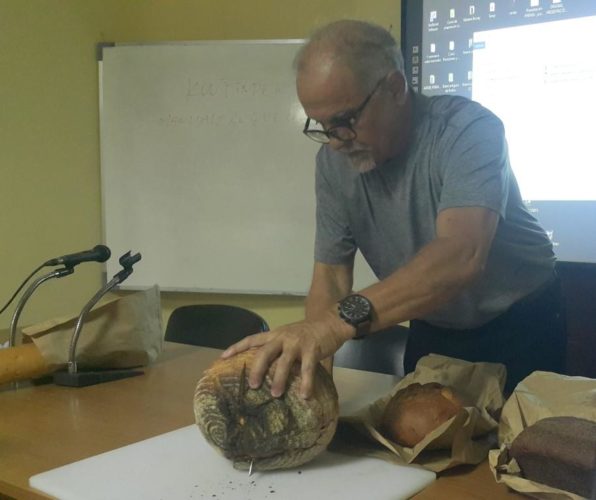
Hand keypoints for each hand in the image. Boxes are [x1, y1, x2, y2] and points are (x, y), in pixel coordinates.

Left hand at [221, 311, 353, 398]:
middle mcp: (283, 337)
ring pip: (284, 362)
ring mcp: (297, 343)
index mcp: (275, 334)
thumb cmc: (307, 333)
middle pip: (265, 352)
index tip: (222, 357)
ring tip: (275, 395)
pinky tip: (304, 396)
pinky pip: (308, 369)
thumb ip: (278, 349)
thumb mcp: (288, 336)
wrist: (330, 323)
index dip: (237, 347)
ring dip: (279, 379)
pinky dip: (306, 383)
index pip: (252, 339)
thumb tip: (266, 371)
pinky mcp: (312, 350)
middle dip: (257, 369)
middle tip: (252, 385)